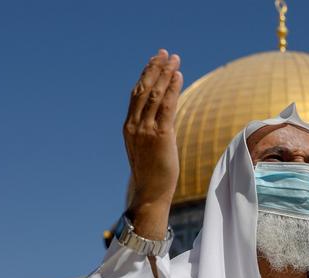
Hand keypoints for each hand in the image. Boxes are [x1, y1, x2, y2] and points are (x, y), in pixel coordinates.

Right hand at [123, 49, 182, 239]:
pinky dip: (172, 89)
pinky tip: (178, 76)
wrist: (150, 192)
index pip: (136, 94)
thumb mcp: (148, 148)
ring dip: (165, 74)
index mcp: (129, 127)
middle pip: (143, 89)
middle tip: (165, 53)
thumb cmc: (152, 174)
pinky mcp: (160, 136)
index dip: (146, 75)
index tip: (155, 61)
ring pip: (155, 94)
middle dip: (155, 69)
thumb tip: (163, 118)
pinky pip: (167, 106)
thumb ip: (151, 130)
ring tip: (174, 59)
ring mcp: (146, 130)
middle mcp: (134, 125)